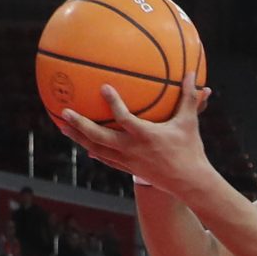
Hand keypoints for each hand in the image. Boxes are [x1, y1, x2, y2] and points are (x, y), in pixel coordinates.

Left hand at [57, 83, 212, 196]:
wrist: (188, 183)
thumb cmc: (191, 150)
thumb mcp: (189, 122)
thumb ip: (189, 97)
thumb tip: (193, 73)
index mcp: (146, 136)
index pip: (124, 118)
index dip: (113, 103)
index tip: (103, 88)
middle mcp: (132, 149)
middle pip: (99, 137)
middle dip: (80, 125)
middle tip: (65, 113)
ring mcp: (127, 161)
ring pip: (97, 149)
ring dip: (79, 138)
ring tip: (64, 128)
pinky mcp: (128, 168)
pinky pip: (106, 159)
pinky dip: (94, 150)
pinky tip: (85, 145)